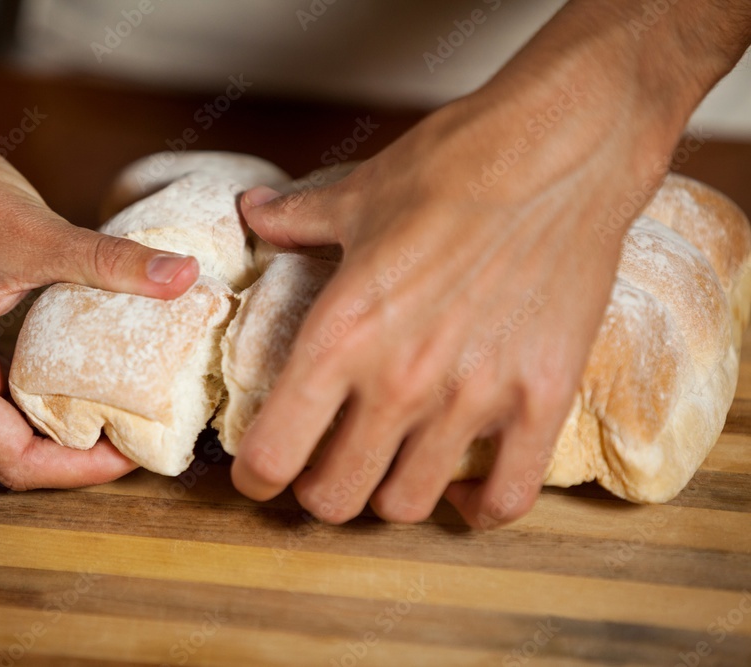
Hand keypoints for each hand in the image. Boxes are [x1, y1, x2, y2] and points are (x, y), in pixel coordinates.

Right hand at [0, 114, 198, 489]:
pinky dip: (36, 397)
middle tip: (141, 430)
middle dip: (76, 451)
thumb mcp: (34, 232)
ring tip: (122, 409)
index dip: (81, 469)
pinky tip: (82, 382)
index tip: (136, 452)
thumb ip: (111, 262)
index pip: (11, 460)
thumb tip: (184, 275)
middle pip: (6, 451)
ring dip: (57, 426)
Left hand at [230, 63, 674, 526]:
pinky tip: (461, 487)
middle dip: (317, 492)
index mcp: (338, 335)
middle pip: (334, 499)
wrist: (564, 149)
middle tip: (324, 464)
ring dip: (388, 496)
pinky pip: (505, 498)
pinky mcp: (541, 400)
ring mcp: (473, 397)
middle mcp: (398, 381)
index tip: (261, 471)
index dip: (255, 477)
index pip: (272, 455)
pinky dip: (476, 508)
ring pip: (408, 507)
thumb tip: (254, 212)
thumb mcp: (357, 195)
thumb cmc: (453, 166)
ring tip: (389, 465)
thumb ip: (296, 220)